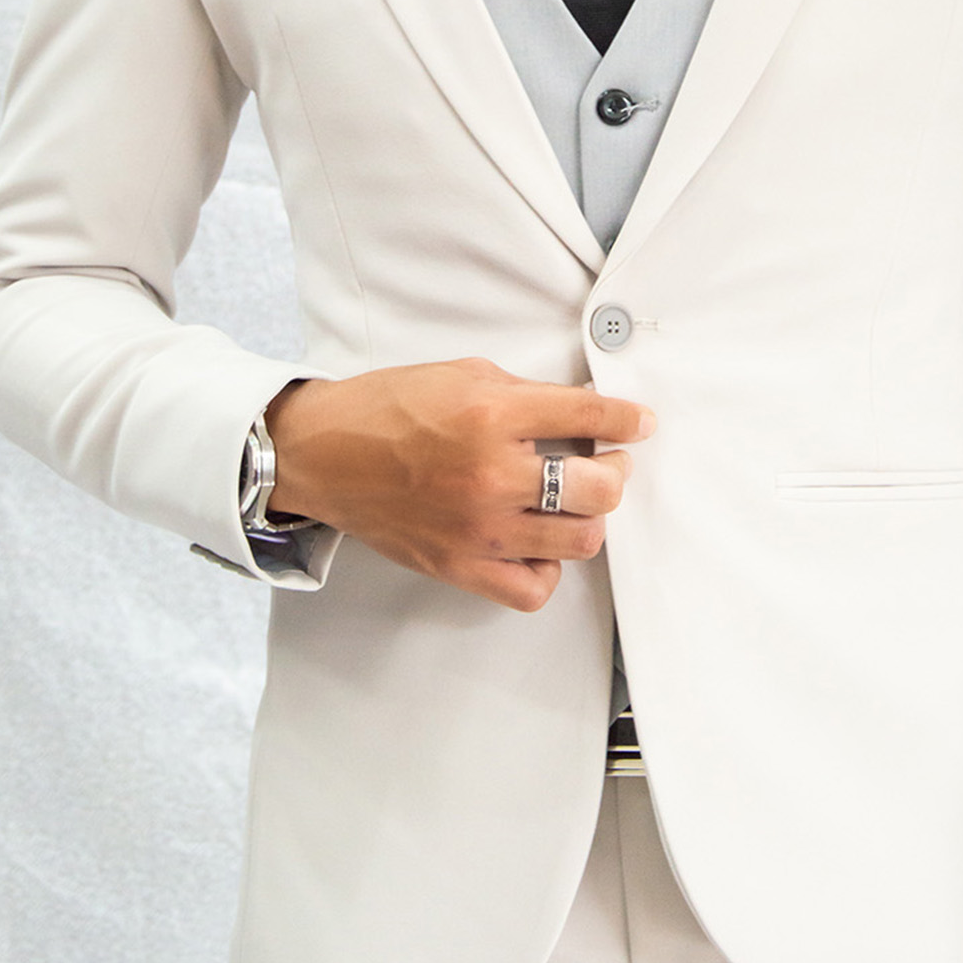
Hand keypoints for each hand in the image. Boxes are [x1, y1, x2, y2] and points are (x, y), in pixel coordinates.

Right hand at [266, 358, 654, 611]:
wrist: (322, 454)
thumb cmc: (387, 409)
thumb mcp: (463, 375)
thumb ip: (527, 395)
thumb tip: (584, 409)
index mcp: (491, 414)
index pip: (589, 415)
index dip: (627, 419)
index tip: (640, 423)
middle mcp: (490, 474)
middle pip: (599, 489)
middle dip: (615, 471)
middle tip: (607, 462)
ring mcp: (477, 527)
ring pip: (579, 541)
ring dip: (588, 518)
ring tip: (574, 502)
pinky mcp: (459, 565)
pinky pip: (532, 588)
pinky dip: (548, 569)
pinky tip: (539, 543)